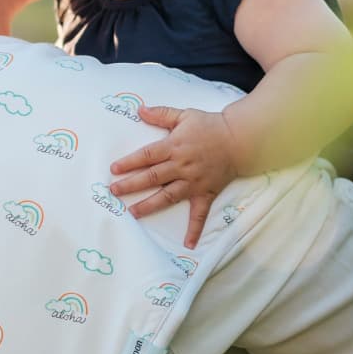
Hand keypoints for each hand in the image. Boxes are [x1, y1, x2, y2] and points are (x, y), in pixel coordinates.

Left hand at [109, 105, 238, 247]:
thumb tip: (139, 110)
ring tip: (132, 213)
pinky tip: (187, 243)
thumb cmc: (210, 126)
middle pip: (152, 177)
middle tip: (114, 192)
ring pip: (168, 196)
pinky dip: (194, 229)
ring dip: (149, 205)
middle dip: (131, 185)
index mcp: (174, 147)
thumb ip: (161, 114)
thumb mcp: (185, 115)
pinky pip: (200, 214)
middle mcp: (181, 166)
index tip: (114, 170)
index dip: (129, 163)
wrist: (239, 139)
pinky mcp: (206, 193)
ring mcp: (193, 182)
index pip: (147, 156)